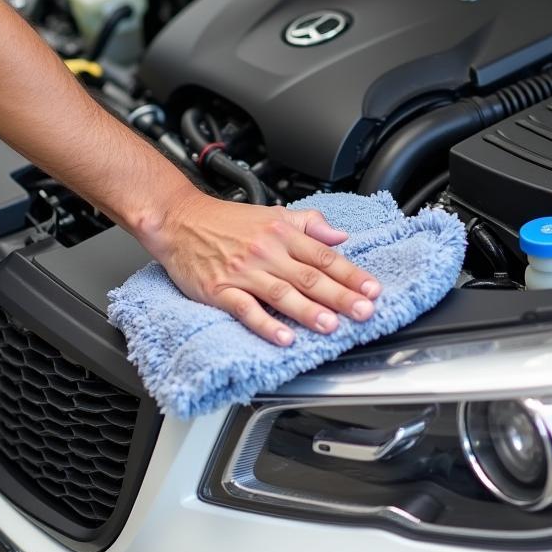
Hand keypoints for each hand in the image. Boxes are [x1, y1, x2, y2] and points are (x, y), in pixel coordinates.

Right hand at [143, 190, 381, 345]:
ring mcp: (243, 272)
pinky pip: (246, 309)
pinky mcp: (220, 289)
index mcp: (282, 234)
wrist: (180, 220)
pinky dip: (264, 324)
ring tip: (330, 326)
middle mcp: (267, 252)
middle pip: (309, 277)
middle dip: (339, 296)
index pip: (324, 256)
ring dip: (308, 311)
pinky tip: (282, 337)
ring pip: (281, 294)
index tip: (372, 290)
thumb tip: (340, 236)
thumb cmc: (226, 221)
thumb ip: (309, 224)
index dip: (351, 274)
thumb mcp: (273, 213)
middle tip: (363, 312)